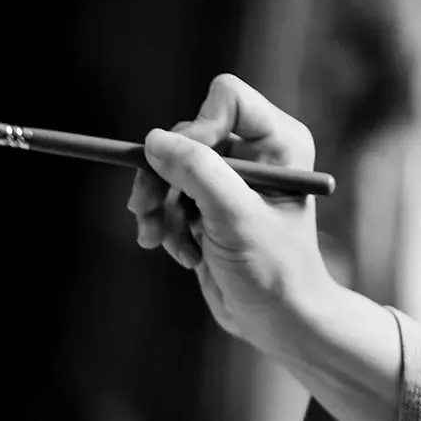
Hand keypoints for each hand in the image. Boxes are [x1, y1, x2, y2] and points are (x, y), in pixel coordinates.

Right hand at [128, 75, 336, 358]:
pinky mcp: (207, 207)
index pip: (225, 99)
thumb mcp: (234, 216)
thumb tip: (152, 140)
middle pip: (185, 135)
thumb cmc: (273, 270)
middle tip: (142, 210)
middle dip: (162, 178)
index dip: (198, 128)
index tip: (185, 168)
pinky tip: (182, 254)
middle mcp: (254, 153)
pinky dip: (165, 227)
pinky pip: (167, 199)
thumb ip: (196, 171)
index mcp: (278, 142)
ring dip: (158, 209)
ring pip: (168, 169)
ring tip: (158, 241)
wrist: (276, 321)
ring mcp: (228, 180)